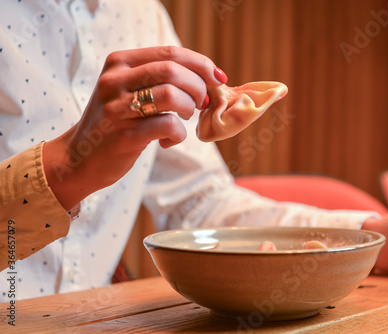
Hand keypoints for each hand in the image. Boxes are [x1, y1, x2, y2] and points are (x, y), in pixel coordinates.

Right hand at [43, 46, 226, 209]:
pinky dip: (178, 134)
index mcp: (119, 63)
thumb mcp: (129, 89)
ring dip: (188, 108)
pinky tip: (169, 140)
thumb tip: (209, 77)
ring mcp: (117, 108)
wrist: (81, 157)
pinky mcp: (124, 136)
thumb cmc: (117, 121)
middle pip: (173, 71)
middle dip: (198, 87)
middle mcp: (115, 81)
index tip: (218, 78)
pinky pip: (168, 126)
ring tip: (183, 117)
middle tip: (200, 103)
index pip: (170, 53)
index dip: (201, 64)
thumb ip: (160, 78)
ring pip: (172, 95)